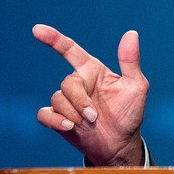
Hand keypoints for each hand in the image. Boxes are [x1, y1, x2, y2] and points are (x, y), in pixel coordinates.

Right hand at [33, 24, 148, 165]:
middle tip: (94, 116)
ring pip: (57, 99)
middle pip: (67, 83)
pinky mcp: (57, 119)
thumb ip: (130, 61)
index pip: (70, 50)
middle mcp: (78, 83)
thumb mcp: (136, 86)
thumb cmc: (130, 112)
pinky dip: (55, 120)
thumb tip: (131, 33)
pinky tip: (69, 127)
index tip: (37, 30)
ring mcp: (66, 102)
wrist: (121, 143)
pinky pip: (44, 114)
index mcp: (93, 70)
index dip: (53, 39)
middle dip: (80, 100)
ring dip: (73, 113)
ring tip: (89, 124)